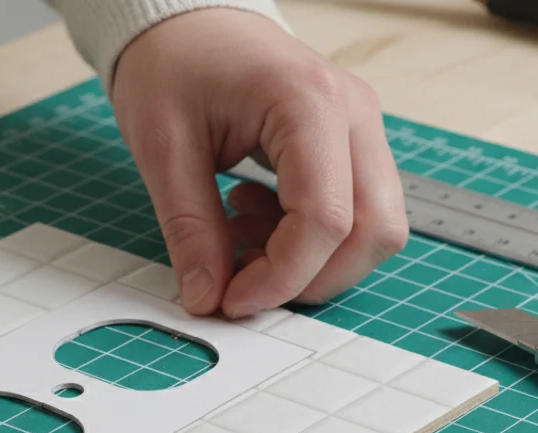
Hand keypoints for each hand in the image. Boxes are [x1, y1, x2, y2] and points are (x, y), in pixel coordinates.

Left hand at [113, 8, 408, 318]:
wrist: (187, 20)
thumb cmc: (174, 62)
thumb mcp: (162, 148)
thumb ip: (190, 228)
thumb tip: (207, 296)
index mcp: (308, 102)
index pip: (326, 219)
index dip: (282, 276)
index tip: (233, 300)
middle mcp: (353, 113)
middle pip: (374, 230)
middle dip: (312, 278)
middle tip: (244, 285)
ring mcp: (361, 127)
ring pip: (375, 227)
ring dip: (314, 260)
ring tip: (241, 238)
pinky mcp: (352, 143)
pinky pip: (357, 211)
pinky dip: (312, 239)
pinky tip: (255, 218)